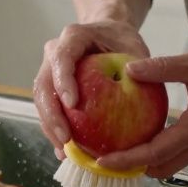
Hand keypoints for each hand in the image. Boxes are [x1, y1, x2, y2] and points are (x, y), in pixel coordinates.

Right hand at [33, 21, 149, 159]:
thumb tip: (146, 90)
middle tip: (66, 139)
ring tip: (65, 151)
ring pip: (41, 100)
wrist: (110, 35)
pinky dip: (56, 130)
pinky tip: (68, 152)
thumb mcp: (136, 47)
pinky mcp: (53, 87)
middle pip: (44, 83)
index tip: (73, 104)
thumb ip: (140, 66)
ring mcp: (50, 70)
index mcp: (74, 37)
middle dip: (51, 114)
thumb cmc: (123, 41)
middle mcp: (55, 51)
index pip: (62, 57)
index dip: (63, 80)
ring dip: (50, 127)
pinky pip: (50, 109)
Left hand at [97, 42, 187, 178]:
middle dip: (133, 166)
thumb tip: (129, 70)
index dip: (128, 160)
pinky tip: (144, 132)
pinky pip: (180, 152)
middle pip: (162, 167)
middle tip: (106, 155)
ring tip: (120, 145)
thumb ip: (162, 68)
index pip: (156, 153)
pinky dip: (160, 150)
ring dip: (147, 160)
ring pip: (171, 162)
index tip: (103, 161)